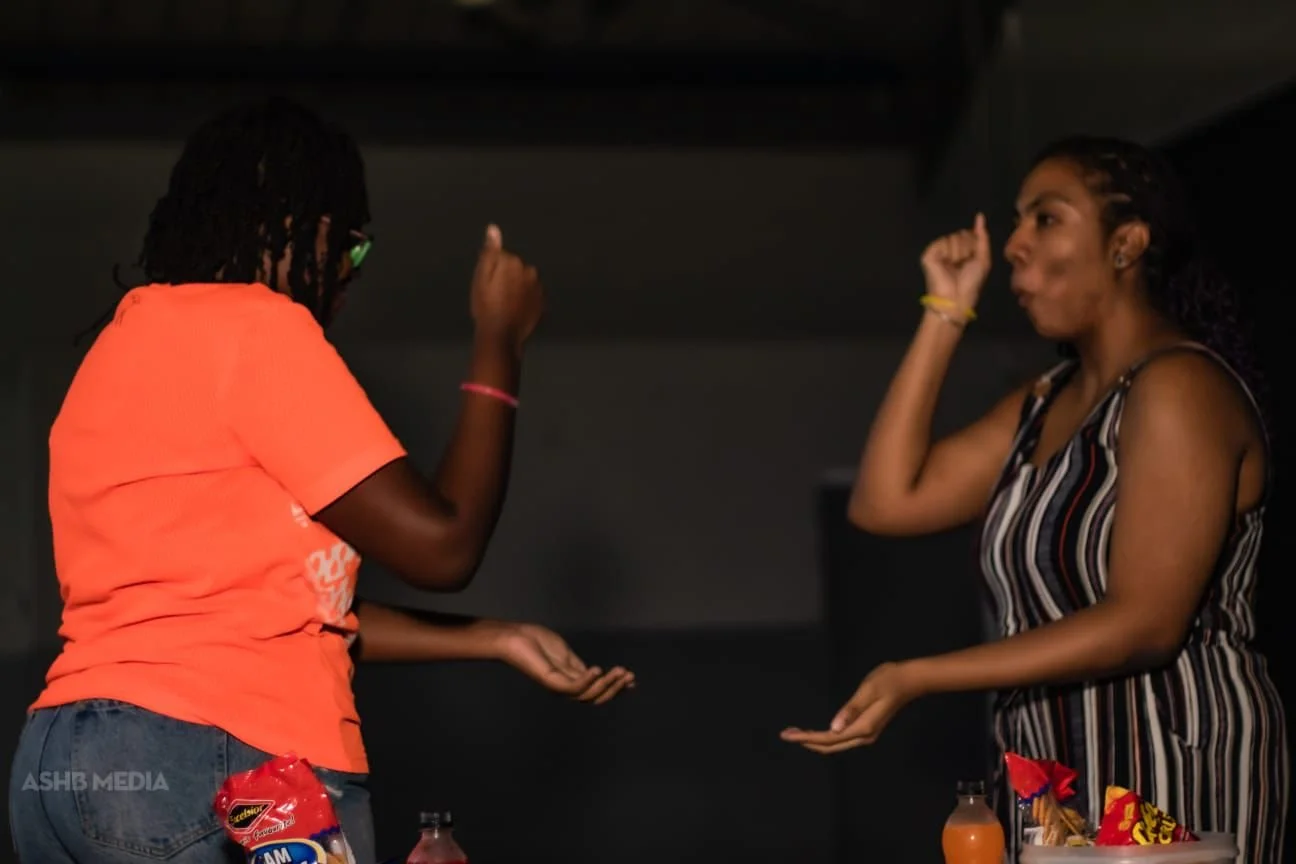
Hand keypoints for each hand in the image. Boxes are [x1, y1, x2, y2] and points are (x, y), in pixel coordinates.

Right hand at [470, 225, 544, 353]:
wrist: (502, 335)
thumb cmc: (486, 306)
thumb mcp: (481, 278)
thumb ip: (490, 252)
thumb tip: (493, 228)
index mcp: (513, 262)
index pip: (502, 259)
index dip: (492, 272)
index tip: (487, 287)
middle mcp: (530, 271)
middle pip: (515, 270)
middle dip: (507, 279)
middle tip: (495, 298)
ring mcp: (538, 288)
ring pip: (524, 283)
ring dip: (517, 290)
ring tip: (505, 306)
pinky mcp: (542, 303)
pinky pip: (531, 297)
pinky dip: (525, 301)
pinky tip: (515, 312)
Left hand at [495, 621, 634, 704]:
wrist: (516, 637)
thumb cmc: (537, 643)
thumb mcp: (567, 656)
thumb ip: (582, 668)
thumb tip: (602, 674)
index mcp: (570, 683)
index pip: (596, 692)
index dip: (615, 688)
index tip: (632, 680)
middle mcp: (564, 689)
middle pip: (594, 697)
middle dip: (614, 688)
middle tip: (628, 675)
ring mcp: (557, 687)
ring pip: (586, 695)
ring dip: (605, 684)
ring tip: (618, 671)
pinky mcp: (549, 681)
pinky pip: (572, 687)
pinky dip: (587, 681)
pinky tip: (598, 669)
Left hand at [780, 661, 921, 753]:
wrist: (909, 680)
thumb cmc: (888, 681)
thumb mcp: (868, 691)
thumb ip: (851, 709)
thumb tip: (834, 728)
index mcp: (863, 728)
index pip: (828, 738)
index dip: (806, 738)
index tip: (787, 735)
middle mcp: (864, 736)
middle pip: (830, 745)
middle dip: (807, 741)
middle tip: (786, 734)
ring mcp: (866, 734)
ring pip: (836, 744)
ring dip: (815, 740)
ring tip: (796, 733)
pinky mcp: (867, 728)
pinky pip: (841, 738)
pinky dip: (826, 737)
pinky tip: (816, 732)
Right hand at [919, 213, 991, 310]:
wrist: (957, 297)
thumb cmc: (971, 282)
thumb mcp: (983, 258)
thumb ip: (982, 236)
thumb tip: (980, 215)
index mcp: (961, 250)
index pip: (969, 234)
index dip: (974, 246)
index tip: (972, 260)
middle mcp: (949, 249)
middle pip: (961, 234)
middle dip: (967, 248)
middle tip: (963, 265)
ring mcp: (938, 251)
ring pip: (953, 237)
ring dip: (959, 253)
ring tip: (955, 266)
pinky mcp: (929, 254)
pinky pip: (943, 242)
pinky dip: (948, 253)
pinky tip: (946, 264)